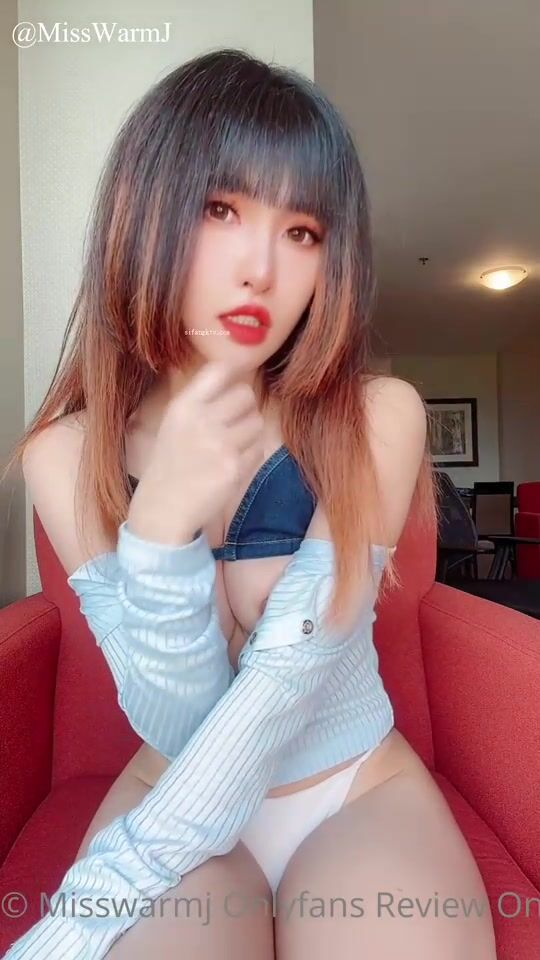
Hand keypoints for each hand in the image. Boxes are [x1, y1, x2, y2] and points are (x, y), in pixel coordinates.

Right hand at [127, 361, 264, 544]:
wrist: (164, 508)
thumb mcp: (174, 423)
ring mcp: (220, 445)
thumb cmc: (170, 464)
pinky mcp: (235, 468)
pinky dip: (251, 455)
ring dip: (250, 432)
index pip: (218, 370)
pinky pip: (259, 449)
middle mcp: (202, 421)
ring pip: (257, 422)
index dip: (233, 373)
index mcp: (183, 406)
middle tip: (236, 421)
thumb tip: (233, 374)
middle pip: (246, 395)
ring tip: (233, 444)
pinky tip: (233, 463)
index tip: (234, 382)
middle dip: (246, 407)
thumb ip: (200, 401)